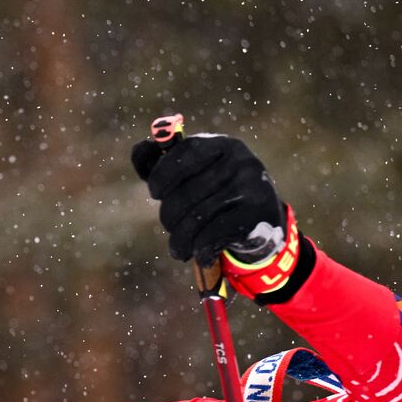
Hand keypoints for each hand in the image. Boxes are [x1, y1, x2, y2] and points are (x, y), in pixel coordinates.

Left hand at [131, 133, 287, 267]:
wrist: (261, 222)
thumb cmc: (216, 194)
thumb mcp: (191, 175)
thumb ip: (160, 163)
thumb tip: (139, 149)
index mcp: (221, 145)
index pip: (185, 152)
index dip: (162, 173)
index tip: (154, 193)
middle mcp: (239, 161)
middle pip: (187, 192)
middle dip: (170, 216)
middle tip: (170, 227)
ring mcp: (251, 186)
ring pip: (197, 217)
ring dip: (180, 240)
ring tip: (178, 249)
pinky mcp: (256, 213)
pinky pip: (213, 234)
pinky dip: (200, 250)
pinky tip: (199, 256)